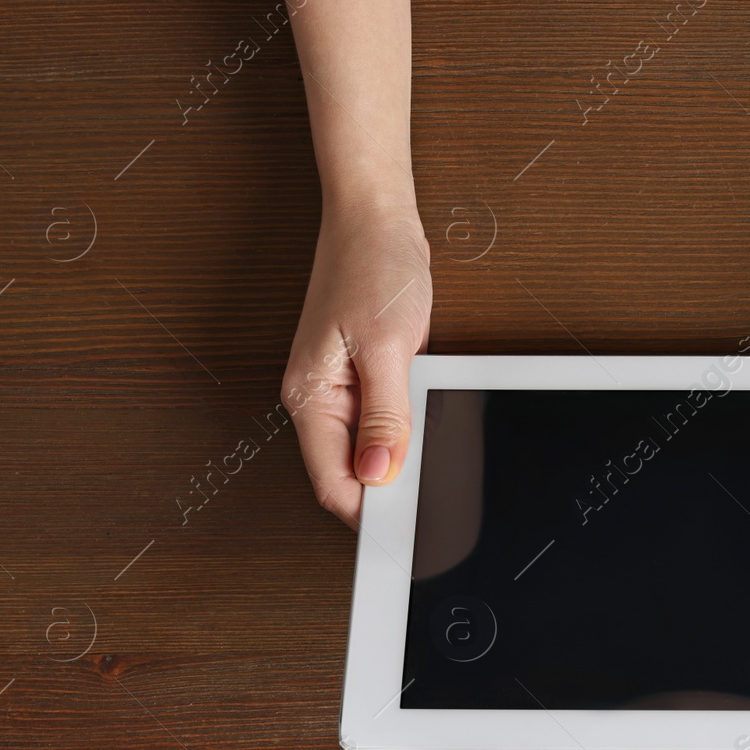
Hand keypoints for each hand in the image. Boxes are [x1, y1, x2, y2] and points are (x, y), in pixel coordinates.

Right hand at [281, 198, 432, 528]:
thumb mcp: (386, 346)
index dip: (369, 514)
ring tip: (438, 471)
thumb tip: (380, 471)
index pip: (334, 482)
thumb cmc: (374, 266)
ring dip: (402, 462)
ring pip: (371, 450)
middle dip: (389, 493)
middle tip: (434, 508)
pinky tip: (434, 432)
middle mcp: (321, 400)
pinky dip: (410, 431)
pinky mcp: (367, 376)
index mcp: (311, 397)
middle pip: (350, 473)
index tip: (407, 532)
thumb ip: (385, 414)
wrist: (378, 217)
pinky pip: (386, 422)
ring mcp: (344, 389)